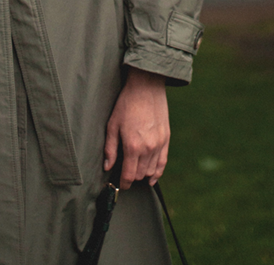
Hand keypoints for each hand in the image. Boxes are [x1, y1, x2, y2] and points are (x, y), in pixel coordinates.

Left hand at [104, 67, 169, 189]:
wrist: (146, 87)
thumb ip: (110, 148)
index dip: (124, 184)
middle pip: (140, 175)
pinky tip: (152, 178)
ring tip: (135, 172)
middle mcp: (148, 149)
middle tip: (125, 174)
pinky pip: (163, 163)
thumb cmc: (126, 104)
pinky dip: (157, 172)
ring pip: (151, 171)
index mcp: (132, 146)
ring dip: (143, 174)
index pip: (129, 175)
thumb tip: (107, 167)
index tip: (120, 185)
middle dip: (132, 177)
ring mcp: (159, 145)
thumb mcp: (112, 125)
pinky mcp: (166, 139)